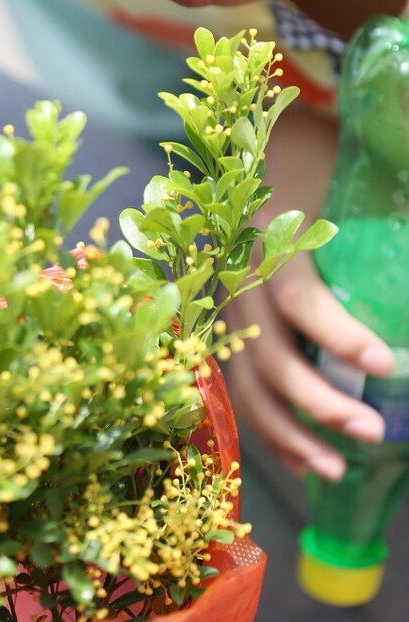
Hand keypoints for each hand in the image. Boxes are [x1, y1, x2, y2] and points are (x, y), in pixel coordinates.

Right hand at [224, 109, 393, 479]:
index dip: (336, 333)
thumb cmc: (317, 163)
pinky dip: (270, 432)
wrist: (262, 151)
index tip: (384, 363)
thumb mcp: (353, 180)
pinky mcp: (229, 331)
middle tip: (373, 431)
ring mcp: (228, 310)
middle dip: (318, 403)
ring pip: (247, 384)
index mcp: (269, 242)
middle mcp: (239, 281)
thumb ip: (392, 222)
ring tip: (335, 470)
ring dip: (289, 435)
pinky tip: (304, 462)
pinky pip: (242, 390)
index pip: (297, 296)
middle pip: (268, 355)